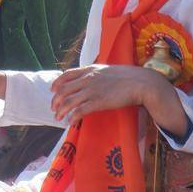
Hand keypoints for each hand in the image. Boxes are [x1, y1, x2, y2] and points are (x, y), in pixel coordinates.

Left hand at [50, 64, 188, 137]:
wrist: (140, 82)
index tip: (52, 90)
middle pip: (64, 89)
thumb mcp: (107, 70)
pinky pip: (80, 110)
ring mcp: (92, 90)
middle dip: (56, 100)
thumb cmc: (127, 77)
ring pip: (69, 101)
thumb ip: (96, 74)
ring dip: (61, 110)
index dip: (57, 83)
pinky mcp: (98, 102)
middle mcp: (88, 79)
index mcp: (90, 69)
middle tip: (53, 108)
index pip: (67, 75)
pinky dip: (72, 116)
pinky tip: (70, 122)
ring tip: (58, 117)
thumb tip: (90, 79)